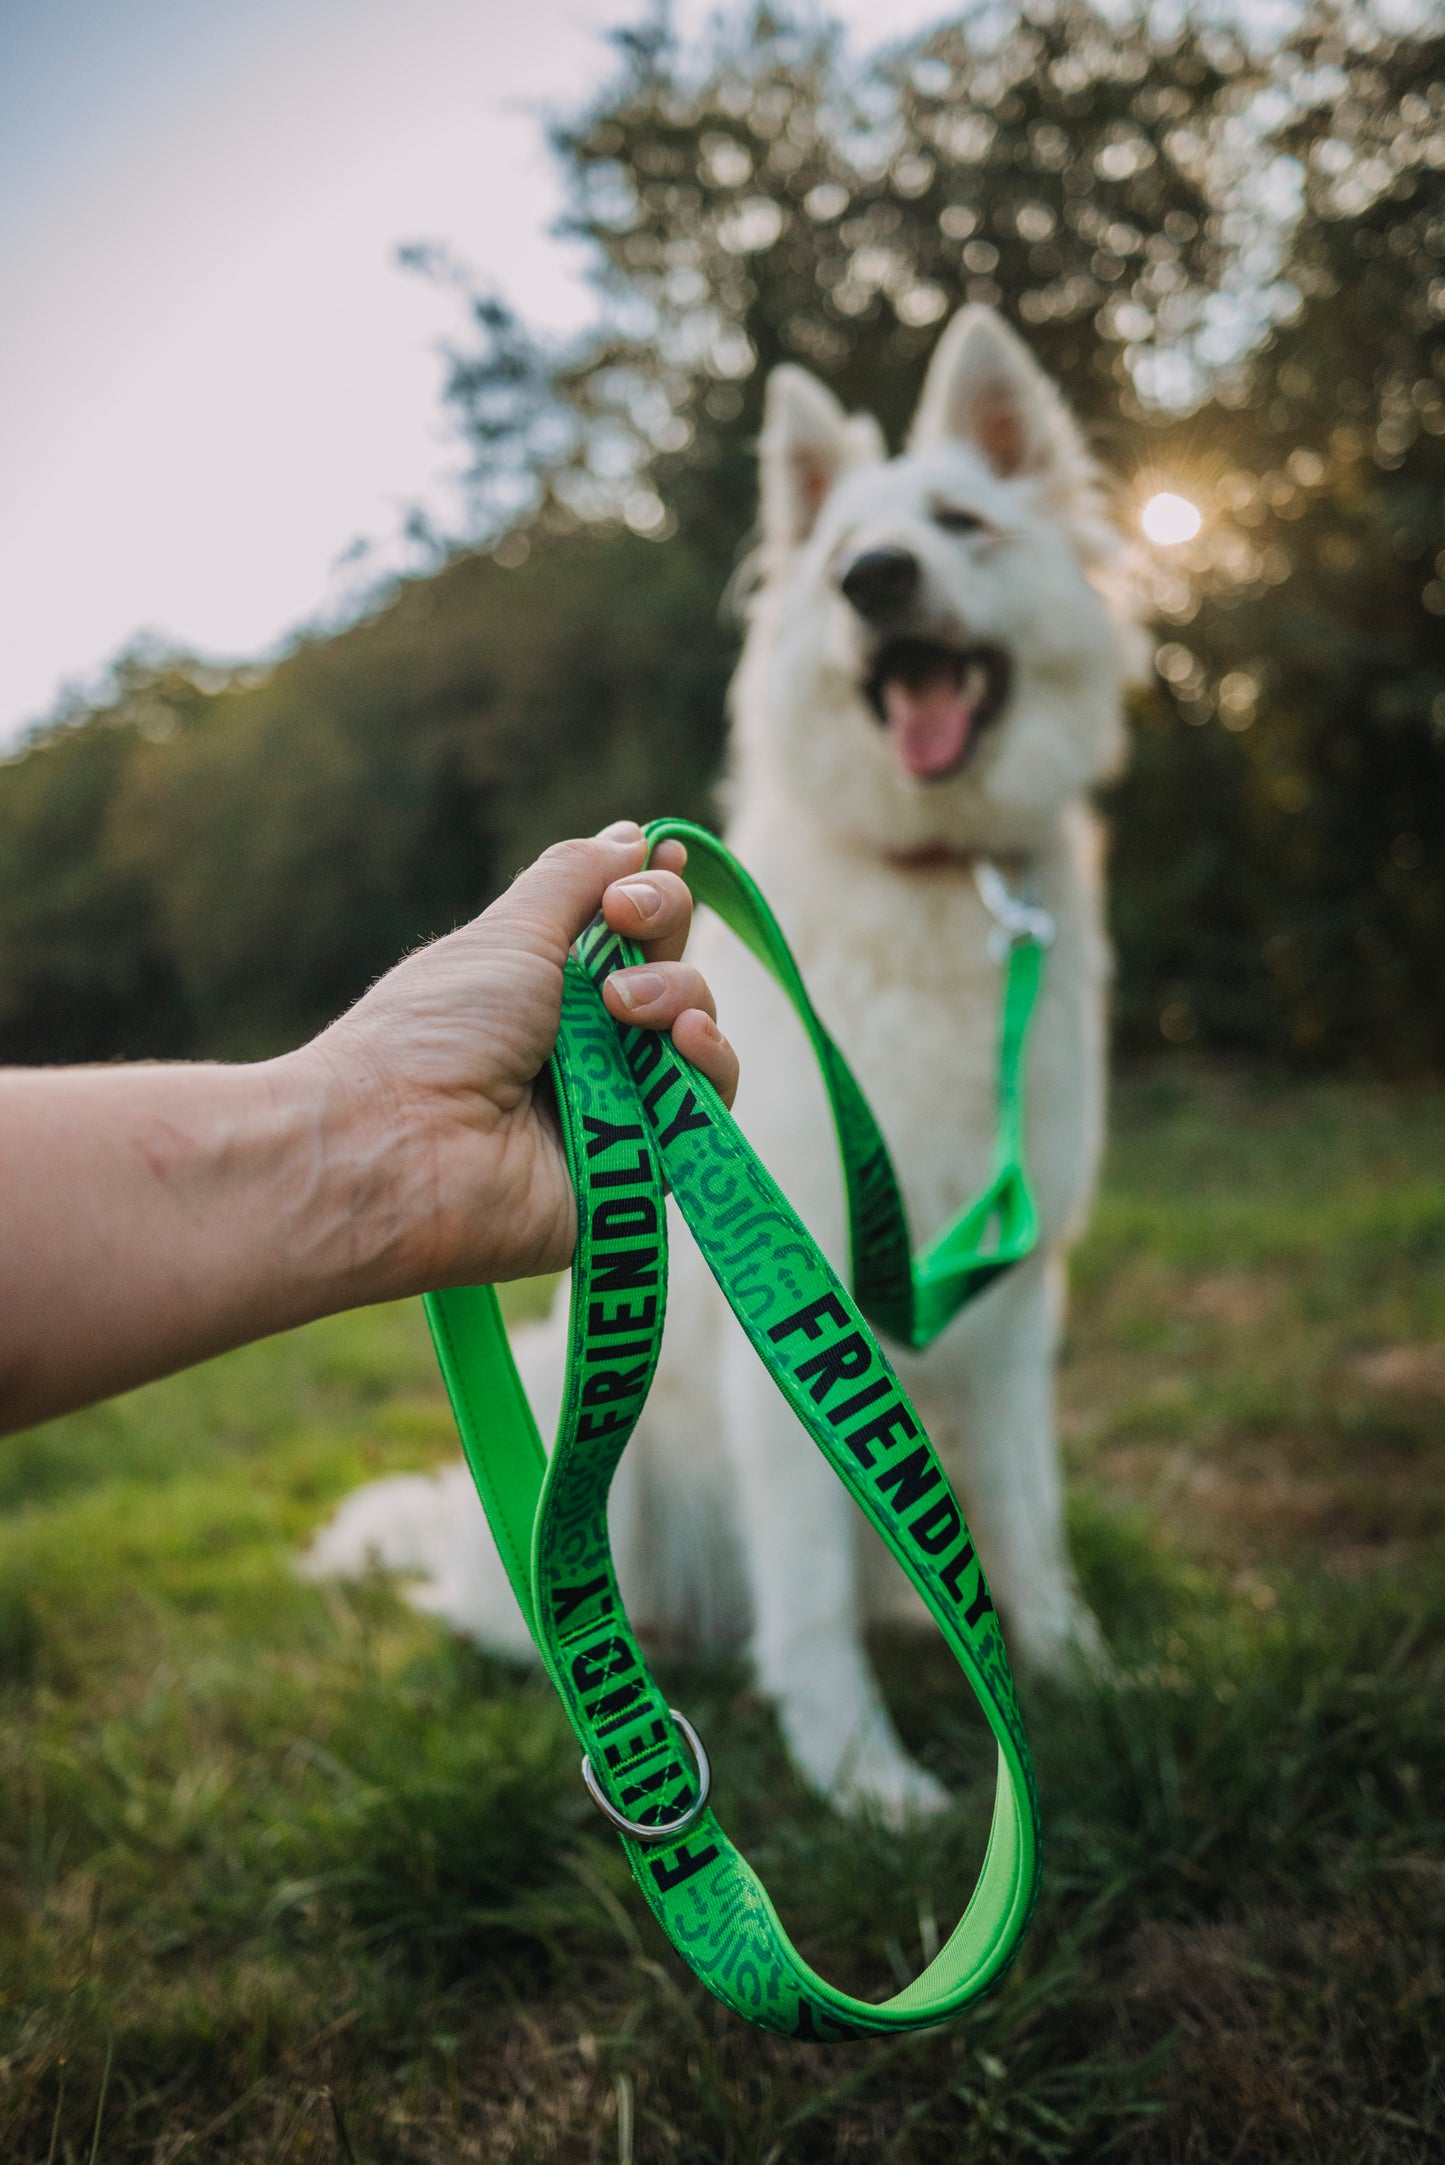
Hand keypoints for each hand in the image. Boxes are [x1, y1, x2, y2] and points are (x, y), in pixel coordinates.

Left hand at [300, 820, 738, 1289]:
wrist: (402, 1146)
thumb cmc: (436, 1031)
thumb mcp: (508, 932)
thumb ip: (576, 879)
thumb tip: (635, 835)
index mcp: (542, 985)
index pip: (630, 928)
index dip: (652, 893)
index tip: (652, 867)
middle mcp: (582, 1044)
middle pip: (671, 969)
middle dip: (663, 928)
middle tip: (626, 922)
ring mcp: (614, 1104)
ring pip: (696, 1032)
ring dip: (682, 995)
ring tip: (629, 1009)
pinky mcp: (642, 1165)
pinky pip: (708, 1108)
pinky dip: (710, 1063)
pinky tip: (687, 1039)